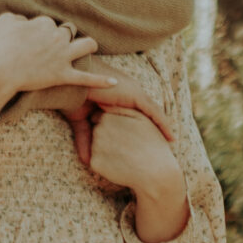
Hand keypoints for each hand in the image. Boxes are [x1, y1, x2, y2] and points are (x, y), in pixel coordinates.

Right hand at [0, 12, 114, 105]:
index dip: (41, 32)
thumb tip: (22, 21)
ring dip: (88, 45)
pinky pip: (87, 78)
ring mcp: (62, 57)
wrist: (0, 72)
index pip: (49, 23)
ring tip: (86, 48)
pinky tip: (114, 82)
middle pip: (68, 32)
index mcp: (44, 23)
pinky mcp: (63, 75)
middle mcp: (57, 37)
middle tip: (49, 49)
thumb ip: (15, 17)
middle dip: (62, 38)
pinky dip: (102, 80)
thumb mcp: (4, 23)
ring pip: (86, 45)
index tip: (32, 41)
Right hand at [27, 72, 175, 134]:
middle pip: (145, 116)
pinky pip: (154, 112)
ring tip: (171, 144)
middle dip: (154, 131)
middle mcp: (127, 96)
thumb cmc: (73, 95)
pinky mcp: (135, 95)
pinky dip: (163, 124)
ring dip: (162, 129)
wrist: (71, 80)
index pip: (133, 117)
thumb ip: (85, 139)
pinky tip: (171, 137)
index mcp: (115, 99)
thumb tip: (87, 162)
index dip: (140, 130)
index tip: (146, 145)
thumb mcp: (81, 122)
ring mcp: (132, 94)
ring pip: (153, 114)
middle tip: (163, 147)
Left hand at [78, 106, 184, 201]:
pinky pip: (95, 160)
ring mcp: (95, 147)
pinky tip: (120, 165)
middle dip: (108, 137)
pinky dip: (105, 163)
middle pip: (98, 131)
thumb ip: (121, 109)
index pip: (102, 117)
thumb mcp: (140, 118)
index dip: (115, 125)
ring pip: (95, 146)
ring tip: (125, 156)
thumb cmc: (152, 143)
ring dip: (106, 150)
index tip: (128, 133)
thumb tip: (103, 106)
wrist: (156, 172)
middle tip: (127, 146)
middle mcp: (98, 130)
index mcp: (108, 117)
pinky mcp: (94, 163)